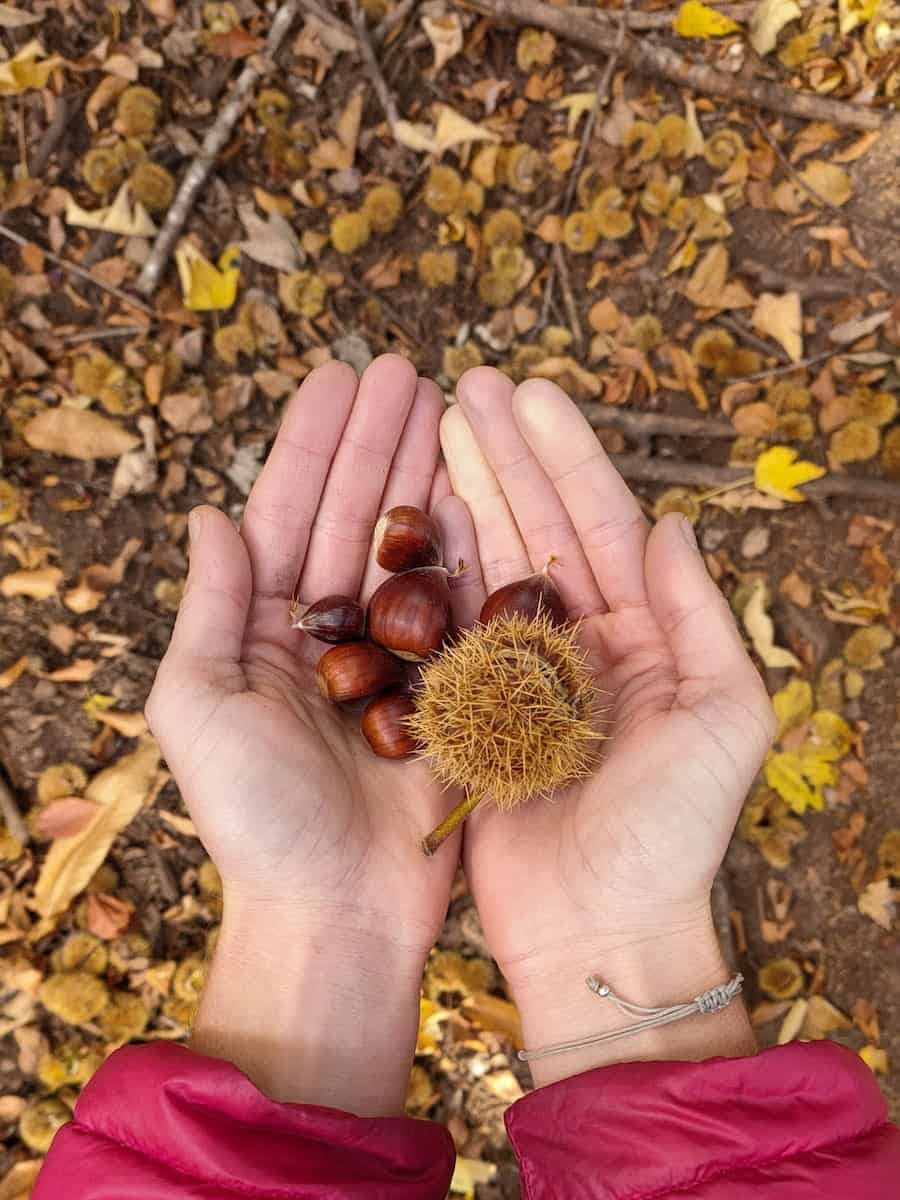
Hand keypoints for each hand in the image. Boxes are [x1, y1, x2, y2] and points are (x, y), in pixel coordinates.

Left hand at [146, 355, 462, 1114]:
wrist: (337, 911)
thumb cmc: (255, 821)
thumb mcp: (199, 709)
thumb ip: (208, 608)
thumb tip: (210, 516)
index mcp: (263, 630)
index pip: (287, 513)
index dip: (313, 444)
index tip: (339, 377)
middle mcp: (329, 633)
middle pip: (353, 514)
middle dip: (378, 441)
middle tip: (407, 369)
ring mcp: (393, 657)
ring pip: (411, 546)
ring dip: (428, 474)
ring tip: (451, 406)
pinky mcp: (447, 687)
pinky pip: (461, 602)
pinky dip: (473, 543)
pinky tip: (488, 486)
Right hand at [439, 368, 774, 1085]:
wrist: (602, 929)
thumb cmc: (672, 834)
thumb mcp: (722, 719)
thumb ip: (701, 615)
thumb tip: (672, 524)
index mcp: (646, 635)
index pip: (600, 524)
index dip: (564, 456)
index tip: (527, 393)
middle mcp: (582, 643)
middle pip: (538, 528)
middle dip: (505, 455)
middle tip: (467, 386)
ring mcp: (522, 673)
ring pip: (489, 565)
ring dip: (465, 495)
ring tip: (434, 428)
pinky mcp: (472, 711)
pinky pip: (449, 627)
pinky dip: (430, 572)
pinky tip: (408, 519)